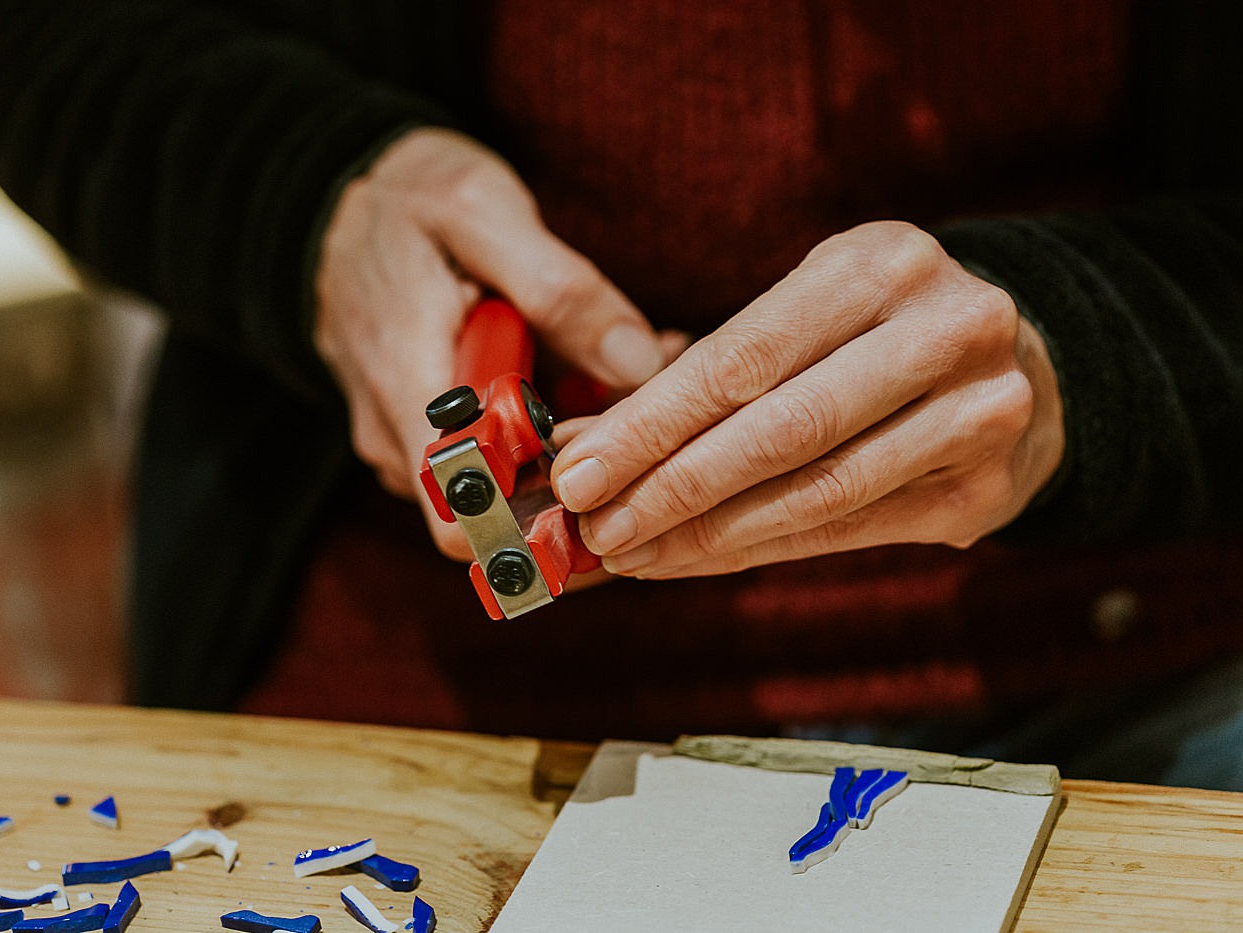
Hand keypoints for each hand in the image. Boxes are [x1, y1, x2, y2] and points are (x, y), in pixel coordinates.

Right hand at [313, 128, 665, 559]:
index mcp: (408, 386)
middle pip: (503, 508)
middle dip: (584, 466)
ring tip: (616, 367)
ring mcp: (409, 442)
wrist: (331, 198)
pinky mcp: (427, 434)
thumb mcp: (483, 213)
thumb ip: (558, 288)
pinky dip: (546, 423)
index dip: (549, 517)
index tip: (616, 464)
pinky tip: (580, 366)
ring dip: (571, 440)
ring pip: (505, 484)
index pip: (468, 518)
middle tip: (641, 393)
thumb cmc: (405, 200)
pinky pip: (494, 456)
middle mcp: (397, 436)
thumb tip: (637, 365)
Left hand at [550, 221, 1065, 576]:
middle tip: (593, 526)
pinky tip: (695, 559)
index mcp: (882, 262)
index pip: (744, 355)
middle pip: (780, 427)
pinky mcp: (986, 490)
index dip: (651, 422)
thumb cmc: (873, 335)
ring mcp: (980, 412)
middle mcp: (945, 328)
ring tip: (631, 553)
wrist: (1026, 367)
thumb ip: (703, 375)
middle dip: (670, 486)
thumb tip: (583, 445)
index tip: (577, 469)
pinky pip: (849, 529)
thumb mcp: (803, 315)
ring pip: (817, 489)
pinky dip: (759, 550)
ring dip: (707, 533)